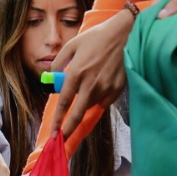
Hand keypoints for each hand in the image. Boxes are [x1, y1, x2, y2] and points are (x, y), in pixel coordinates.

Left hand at [52, 11, 132, 137]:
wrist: (124, 35)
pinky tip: (101, 83)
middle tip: (63, 138)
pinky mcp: (116, 90)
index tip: (54, 132)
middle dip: (69, 129)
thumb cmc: (96, 38)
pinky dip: (99, 97)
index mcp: (76, 73)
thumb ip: (58, 63)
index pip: (64, 102)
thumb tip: (52, 78)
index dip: (58, 120)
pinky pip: (104, 101)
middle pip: (78, 114)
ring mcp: (105, 88)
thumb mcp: (71, 45)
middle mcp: (90, 84)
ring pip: (91, 105)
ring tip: (89, 85)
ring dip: (85, 103)